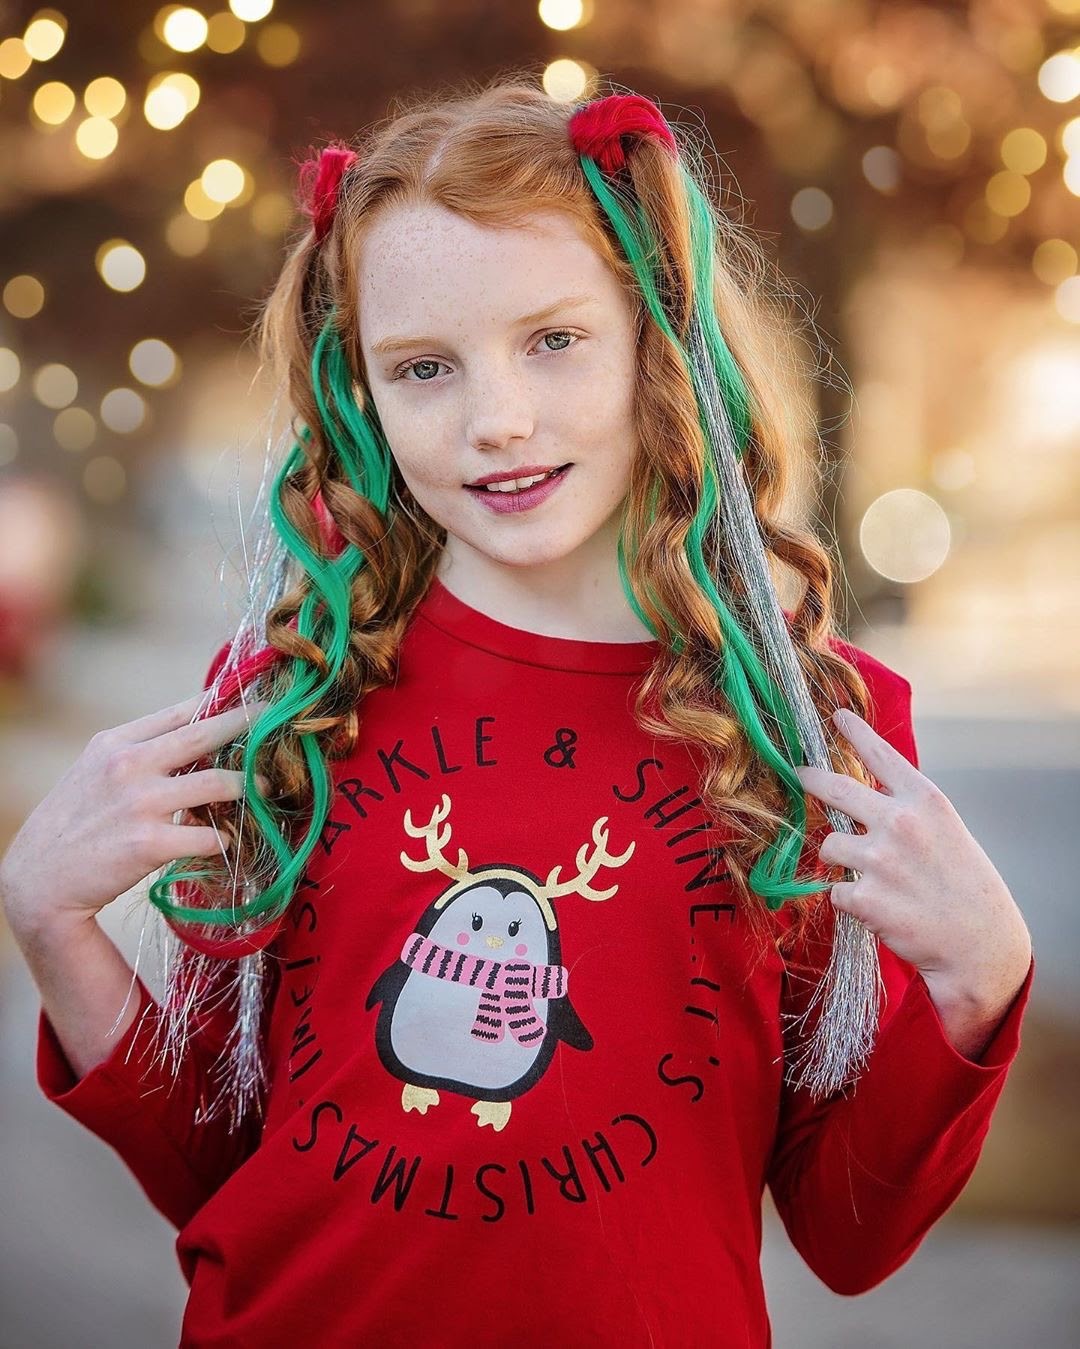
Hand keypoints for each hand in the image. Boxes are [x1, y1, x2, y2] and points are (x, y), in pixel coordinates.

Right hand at [0, 693, 269, 937]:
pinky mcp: (151, 844)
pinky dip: (227, 839)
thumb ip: (139, 752)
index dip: (224, 701)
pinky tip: (232, 840)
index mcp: (116, 742)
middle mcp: (129, 765)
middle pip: (208, 733)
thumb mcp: (95, 771)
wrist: (39, 880)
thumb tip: (196, 736)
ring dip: (251, 786)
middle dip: (251, 724)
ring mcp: (141, 804)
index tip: (256, 697)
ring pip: (220, 784)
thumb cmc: (74, 824)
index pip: (182, 710)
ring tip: (267, 789)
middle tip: (281, 721)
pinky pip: (210, 836)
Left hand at [795, 709, 1031, 1013]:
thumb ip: (905, 810)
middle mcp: (901, 823)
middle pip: (835, 788)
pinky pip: (836, 890)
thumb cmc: (963, 885)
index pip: (882, 756)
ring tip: (879, 879)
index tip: (837, 715)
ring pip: (830, 846)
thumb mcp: (945, 831)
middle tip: (799, 773)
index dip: (856, 732)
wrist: (980, 944)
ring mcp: (880, 860)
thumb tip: (859, 799)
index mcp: (925, 801)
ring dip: (843, 861)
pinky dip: (852, 900)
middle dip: (811, 778)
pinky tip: (883, 909)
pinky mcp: (865, 897)